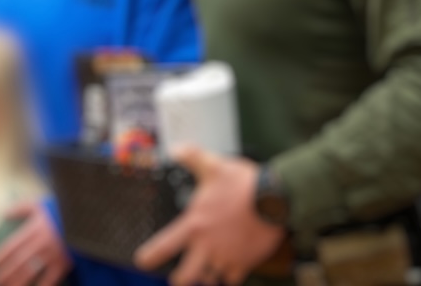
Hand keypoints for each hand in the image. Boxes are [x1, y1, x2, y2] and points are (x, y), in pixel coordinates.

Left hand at [0, 200, 70, 285]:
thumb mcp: (39, 206)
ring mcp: (53, 254)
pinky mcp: (65, 263)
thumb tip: (2, 213)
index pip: (13, 245)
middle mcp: (41, 243)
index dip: (1, 256)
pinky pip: (52, 278)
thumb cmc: (60, 211)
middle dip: (6, 273)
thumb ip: (20, 209)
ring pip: (32, 271)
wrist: (86, 218)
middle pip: (19, 261)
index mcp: (34, 229)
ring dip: (18, 282)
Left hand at [134, 146, 286, 285]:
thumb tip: (176, 149)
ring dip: (205, 277)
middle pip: (184, 277)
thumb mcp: (214, 166)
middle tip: (179, 276)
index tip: (142, 262)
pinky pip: (232, 279)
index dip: (148, 258)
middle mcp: (207, 246)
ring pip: (209, 280)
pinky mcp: (245, 262)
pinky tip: (228, 269)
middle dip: (179, 279)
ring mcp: (226, 257)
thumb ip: (192, 157)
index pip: (162, 248)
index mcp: (194, 225)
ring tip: (205, 271)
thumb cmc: (245, 184)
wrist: (277, 198)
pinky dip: (228, 277)